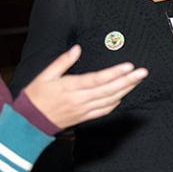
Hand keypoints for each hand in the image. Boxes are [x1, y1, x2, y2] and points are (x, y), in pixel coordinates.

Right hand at [21, 45, 146, 128]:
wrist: (29, 123)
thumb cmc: (35, 96)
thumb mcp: (45, 75)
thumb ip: (63, 61)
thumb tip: (77, 49)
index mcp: (70, 87)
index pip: (98, 79)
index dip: (115, 73)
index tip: (129, 66)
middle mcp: (80, 100)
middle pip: (109, 90)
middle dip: (128, 81)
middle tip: (143, 73)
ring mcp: (83, 110)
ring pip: (110, 100)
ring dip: (126, 90)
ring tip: (137, 81)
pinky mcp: (84, 118)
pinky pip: (104, 111)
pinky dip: (115, 103)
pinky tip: (122, 95)